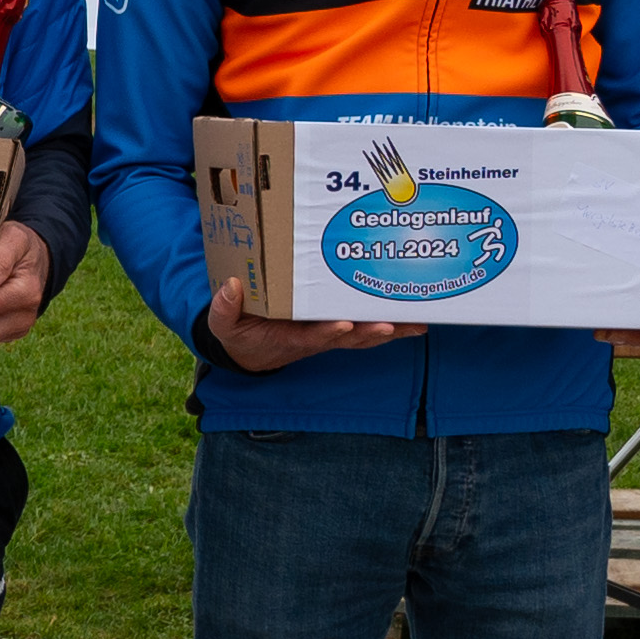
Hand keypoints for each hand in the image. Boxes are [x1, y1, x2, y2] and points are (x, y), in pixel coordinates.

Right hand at [204, 296, 412, 374]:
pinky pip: (367, 328)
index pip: (311, 336)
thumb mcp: (224, 326)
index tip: (341, 325)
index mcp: (289, 338)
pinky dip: (391, 326)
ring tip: (415, 323)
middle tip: (392, 324)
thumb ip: (224, 309)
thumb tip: (231, 285)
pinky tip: (414, 320)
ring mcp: (330, 335)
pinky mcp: (338, 329)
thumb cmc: (241, 334)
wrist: (252, 353)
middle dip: (371, 333)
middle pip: (349, 339)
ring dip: (390, 331)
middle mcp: (316, 339)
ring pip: (364, 336)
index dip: (326, 332)